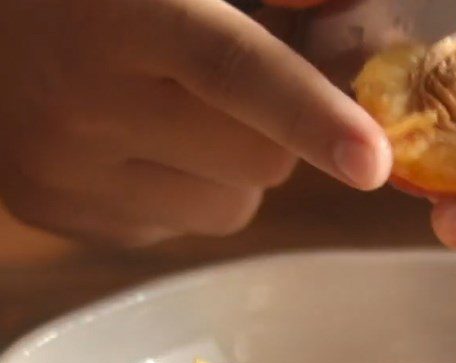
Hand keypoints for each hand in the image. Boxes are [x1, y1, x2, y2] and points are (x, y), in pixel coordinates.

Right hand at [0, 0, 390, 245]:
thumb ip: (260, 5)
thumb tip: (348, 32)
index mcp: (118, 15)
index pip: (230, 68)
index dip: (309, 112)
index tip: (373, 161)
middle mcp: (84, 105)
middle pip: (258, 161)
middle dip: (279, 133)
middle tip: (236, 90)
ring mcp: (67, 175)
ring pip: (229, 208)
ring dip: (234, 170)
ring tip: (177, 113)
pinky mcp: (62, 217)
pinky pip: (178, 227)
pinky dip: (183, 192)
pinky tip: (136, 144)